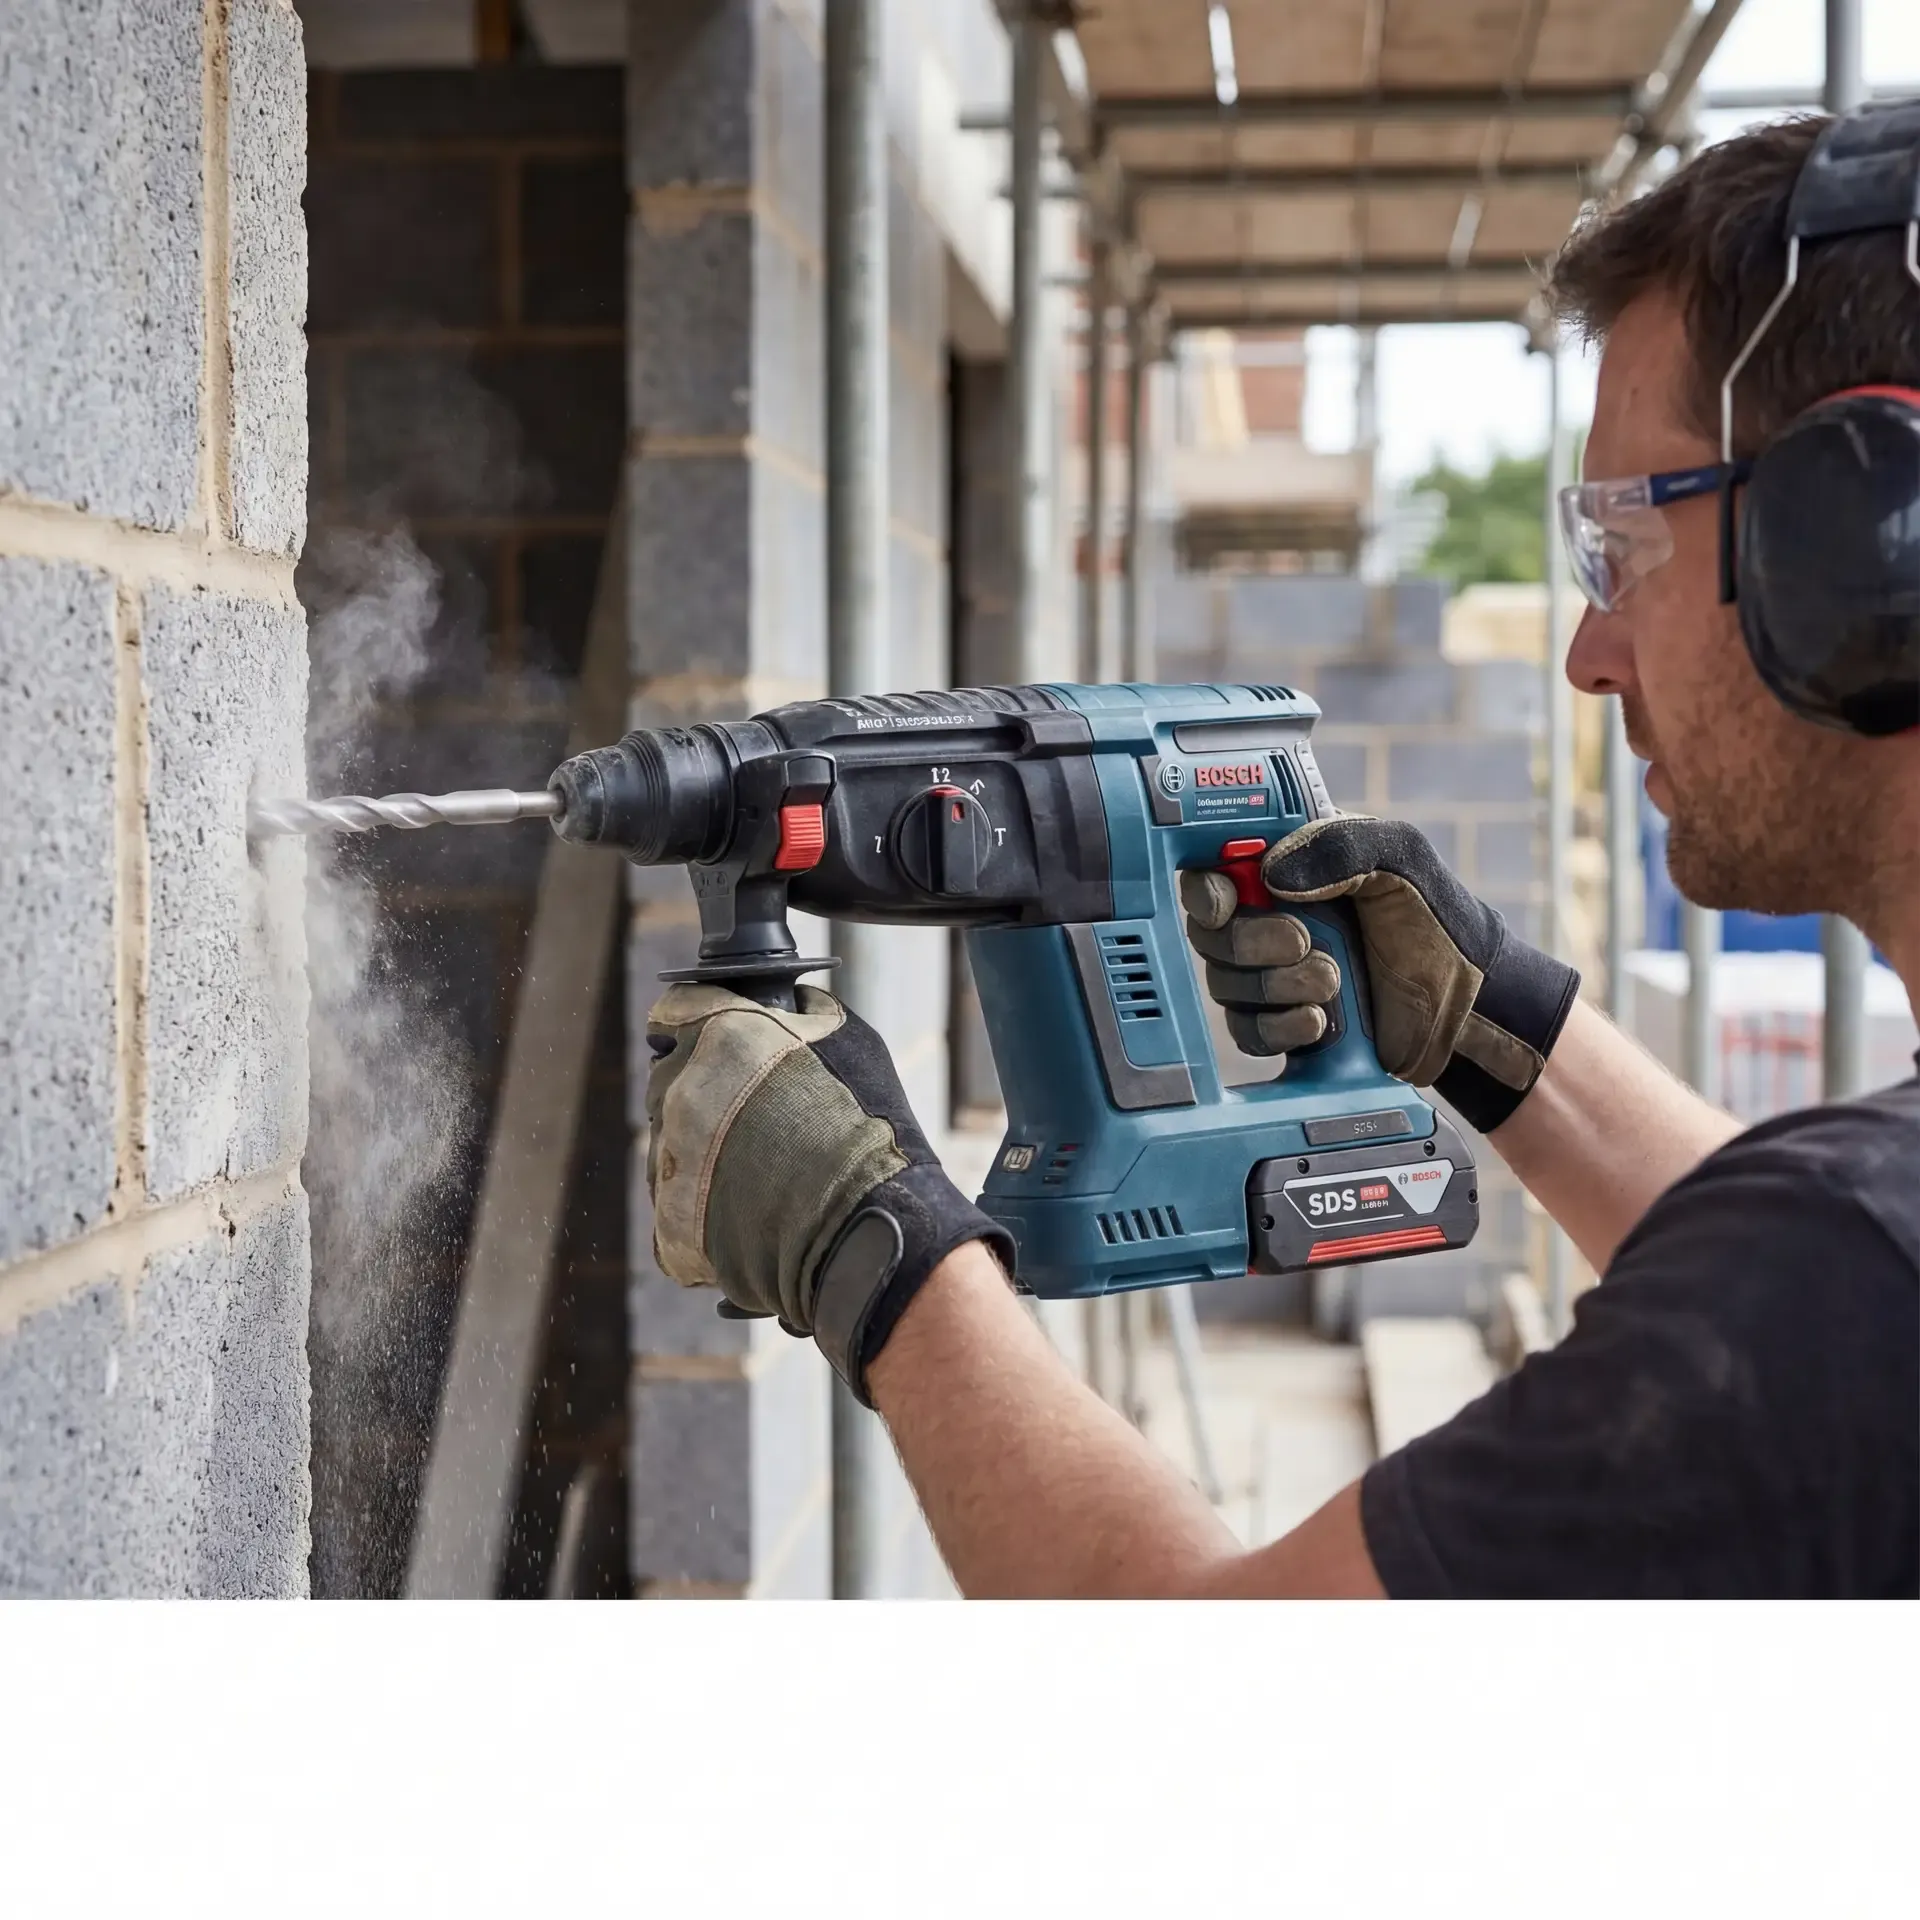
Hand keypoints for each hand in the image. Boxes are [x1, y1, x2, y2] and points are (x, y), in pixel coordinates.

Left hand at [644, 983, 1015, 1401]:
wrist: (871, 1226)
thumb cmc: (871, 1128)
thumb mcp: (850, 1037)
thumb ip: (803, 1011)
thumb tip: (790, 1002)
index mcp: (717, 1036)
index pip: (675, 1013)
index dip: (697, 1025)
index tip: (713, 1041)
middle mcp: (680, 1093)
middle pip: (669, 1081)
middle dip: (703, 1094)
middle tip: (756, 1120)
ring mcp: (668, 1161)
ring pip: (669, 1147)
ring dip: (703, 1154)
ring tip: (763, 1175)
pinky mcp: (669, 1227)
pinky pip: (676, 1211)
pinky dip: (706, 1213)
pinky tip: (752, 1213)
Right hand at [1181, 816, 1579, 1133]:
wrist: (1469, 1008)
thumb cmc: (1440, 923)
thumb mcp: (1402, 859)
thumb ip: (1339, 847)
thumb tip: (1269, 874)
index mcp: (1289, 866)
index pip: (1212, 869)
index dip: (1206, 888)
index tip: (1227, 901)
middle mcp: (1271, 918)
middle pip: (1210, 934)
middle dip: (1254, 943)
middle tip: (1305, 943)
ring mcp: (1274, 974)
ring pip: (1226, 984)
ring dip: (1277, 987)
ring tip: (1333, 983)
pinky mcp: (1283, 1022)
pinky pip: (1247, 1031)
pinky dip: (1281, 1028)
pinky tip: (1321, 1022)